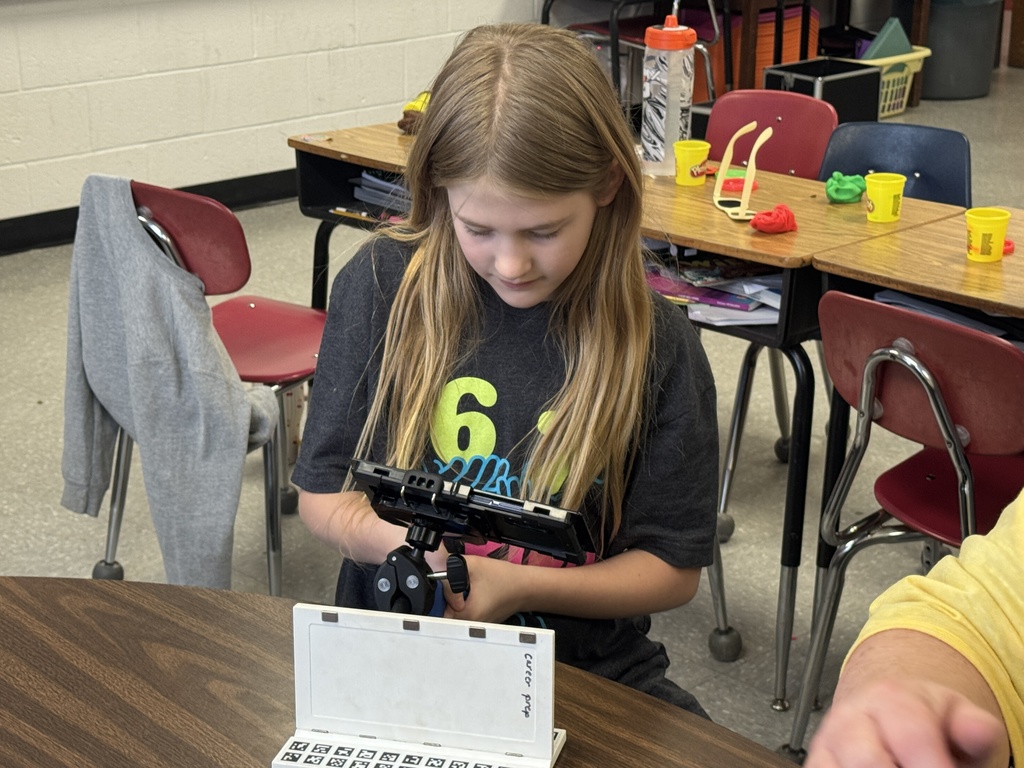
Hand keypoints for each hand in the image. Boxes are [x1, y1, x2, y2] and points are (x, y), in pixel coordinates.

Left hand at [442, 555, 521, 623]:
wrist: (526, 587)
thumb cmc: (504, 578)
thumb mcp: (474, 565)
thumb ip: (450, 568)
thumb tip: (436, 575)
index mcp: (467, 615)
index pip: (437, 612)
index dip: (437, 597)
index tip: (444, 586)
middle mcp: (471, 626)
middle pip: (444, 615)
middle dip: (445, 600)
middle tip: (454, 586)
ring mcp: (477, 627)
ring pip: (454, 616)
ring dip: (454, 603)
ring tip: (465, 590)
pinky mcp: (481, 623)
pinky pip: (465, 617)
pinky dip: (464, 606)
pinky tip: (473, 595)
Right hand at [805, 679, 1003, 767]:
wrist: (887, 709)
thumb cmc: (927, 720)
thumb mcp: (958, 716)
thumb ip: (974, 727)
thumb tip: (979, 732)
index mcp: (890, 699)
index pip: (912, 737)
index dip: (934, 766)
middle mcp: (850, 719)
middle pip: (867, 761)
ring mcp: (828, 743)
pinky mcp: (816, 762)